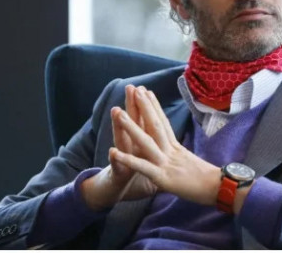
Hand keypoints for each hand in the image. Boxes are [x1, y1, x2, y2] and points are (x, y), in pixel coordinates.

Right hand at [80, 85, 157, 210]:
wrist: (112, 193)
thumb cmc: (133, 178)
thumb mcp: (150, 164)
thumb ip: (156, 153)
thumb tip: (169, 145)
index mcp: (142, 146)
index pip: (145, 123)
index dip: (148, 108)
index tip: (148, 90)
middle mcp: (131, 149)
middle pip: (133, 125)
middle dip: (132, 107)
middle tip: (131, 87)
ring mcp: (123, 161)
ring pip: (121, 141)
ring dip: (120, 127)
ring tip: (116, 111)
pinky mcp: (118, 175)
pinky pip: (117, 168)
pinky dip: (116, 161)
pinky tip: (112, 152)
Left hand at [112, 86, 221, 205]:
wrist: (220, 189)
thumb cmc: (209, 180)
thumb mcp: (191, 163)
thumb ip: (181, 156)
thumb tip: (179, 152)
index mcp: (177, 148)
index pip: (164, 123)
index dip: (155, 107)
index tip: (147, 92)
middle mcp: (171, 151)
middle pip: (155, 125)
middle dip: (143, 106)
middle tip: (134, 89)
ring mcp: (166, 163)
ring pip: (146, 141)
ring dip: (131, 126)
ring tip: (119, 112)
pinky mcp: (163, 178)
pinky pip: (143, 167)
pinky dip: (128, 159)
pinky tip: (114, 152)